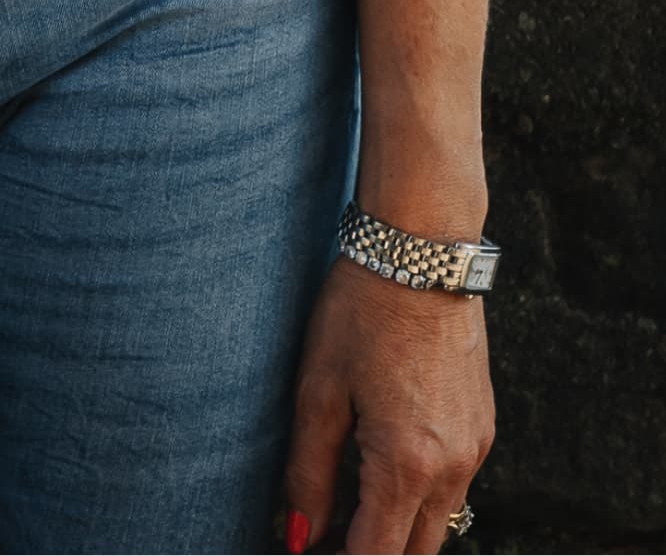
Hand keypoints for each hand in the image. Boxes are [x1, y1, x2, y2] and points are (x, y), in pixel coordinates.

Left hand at [282, 258, 492, 551]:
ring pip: (439, 525)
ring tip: (343, 510)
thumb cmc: (359, 312)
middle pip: (415, 553)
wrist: (421, 253)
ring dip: (396, 531)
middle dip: (368, 554)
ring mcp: (475, 451)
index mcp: (407, 463)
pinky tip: (378, 472)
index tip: (304, 552)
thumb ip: (308, 473)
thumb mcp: (318, 390)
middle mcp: (453, 468)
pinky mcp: (482, 430)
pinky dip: (419, 498)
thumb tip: (297, 537)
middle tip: (321, 538)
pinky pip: (454, 488)